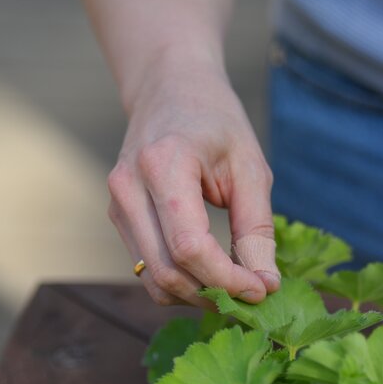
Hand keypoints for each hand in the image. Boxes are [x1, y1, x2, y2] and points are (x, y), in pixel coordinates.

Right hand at [107, 60, 279, 305]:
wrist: (170, 88)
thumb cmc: (217, 122)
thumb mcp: (250, 167)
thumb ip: (256, 228)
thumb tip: (265, 284)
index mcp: (163, 165)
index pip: (189, 247)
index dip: (227, 279)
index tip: (262, 289)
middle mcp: (129, 188)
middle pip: (167, 270)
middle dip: (214, 294)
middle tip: (253, 295)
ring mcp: (117, 204)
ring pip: (153, 278)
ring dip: (197, 295)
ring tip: (235, 287)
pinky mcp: (118, 217)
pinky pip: (147, 268)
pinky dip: (182, 283)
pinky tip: (211, 274)